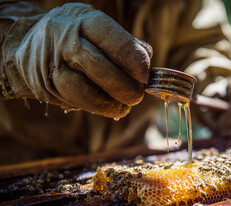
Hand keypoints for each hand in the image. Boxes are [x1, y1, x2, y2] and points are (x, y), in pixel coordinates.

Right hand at [5, 3, 151, 117]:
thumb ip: (124, 45)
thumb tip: (147, 66)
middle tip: (137, 95)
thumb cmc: (78, 38)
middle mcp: (63, 40)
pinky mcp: (46, 87)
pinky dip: (97, 108)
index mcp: (82, 20)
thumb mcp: (99, 30)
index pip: (110, 37)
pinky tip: (111, 107)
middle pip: (96, 65)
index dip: (131, 57)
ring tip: (126, 105)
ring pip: (81, 89)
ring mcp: (51, 64)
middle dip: (123, 85)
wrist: (31, 45)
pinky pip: (74, 102)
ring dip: (110, 102)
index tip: (145, 74)